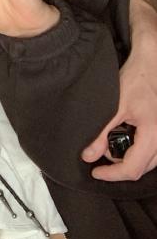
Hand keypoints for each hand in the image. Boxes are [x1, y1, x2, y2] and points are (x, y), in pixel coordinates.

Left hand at [82, 30, 156, 180]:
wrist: (151, 64)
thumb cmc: (135, 80)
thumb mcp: (114, 106)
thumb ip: (101, 133)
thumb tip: (88, 156)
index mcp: (153, 135)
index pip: (132, 168)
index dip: (112, 174)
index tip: (95, 172)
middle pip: (141, 168)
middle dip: (118, 166)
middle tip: (98, 154)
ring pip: (148, 161)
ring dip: (127, 158)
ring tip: (108, 144)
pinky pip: (152, 150)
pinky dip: (136, 149)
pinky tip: (122, 138)